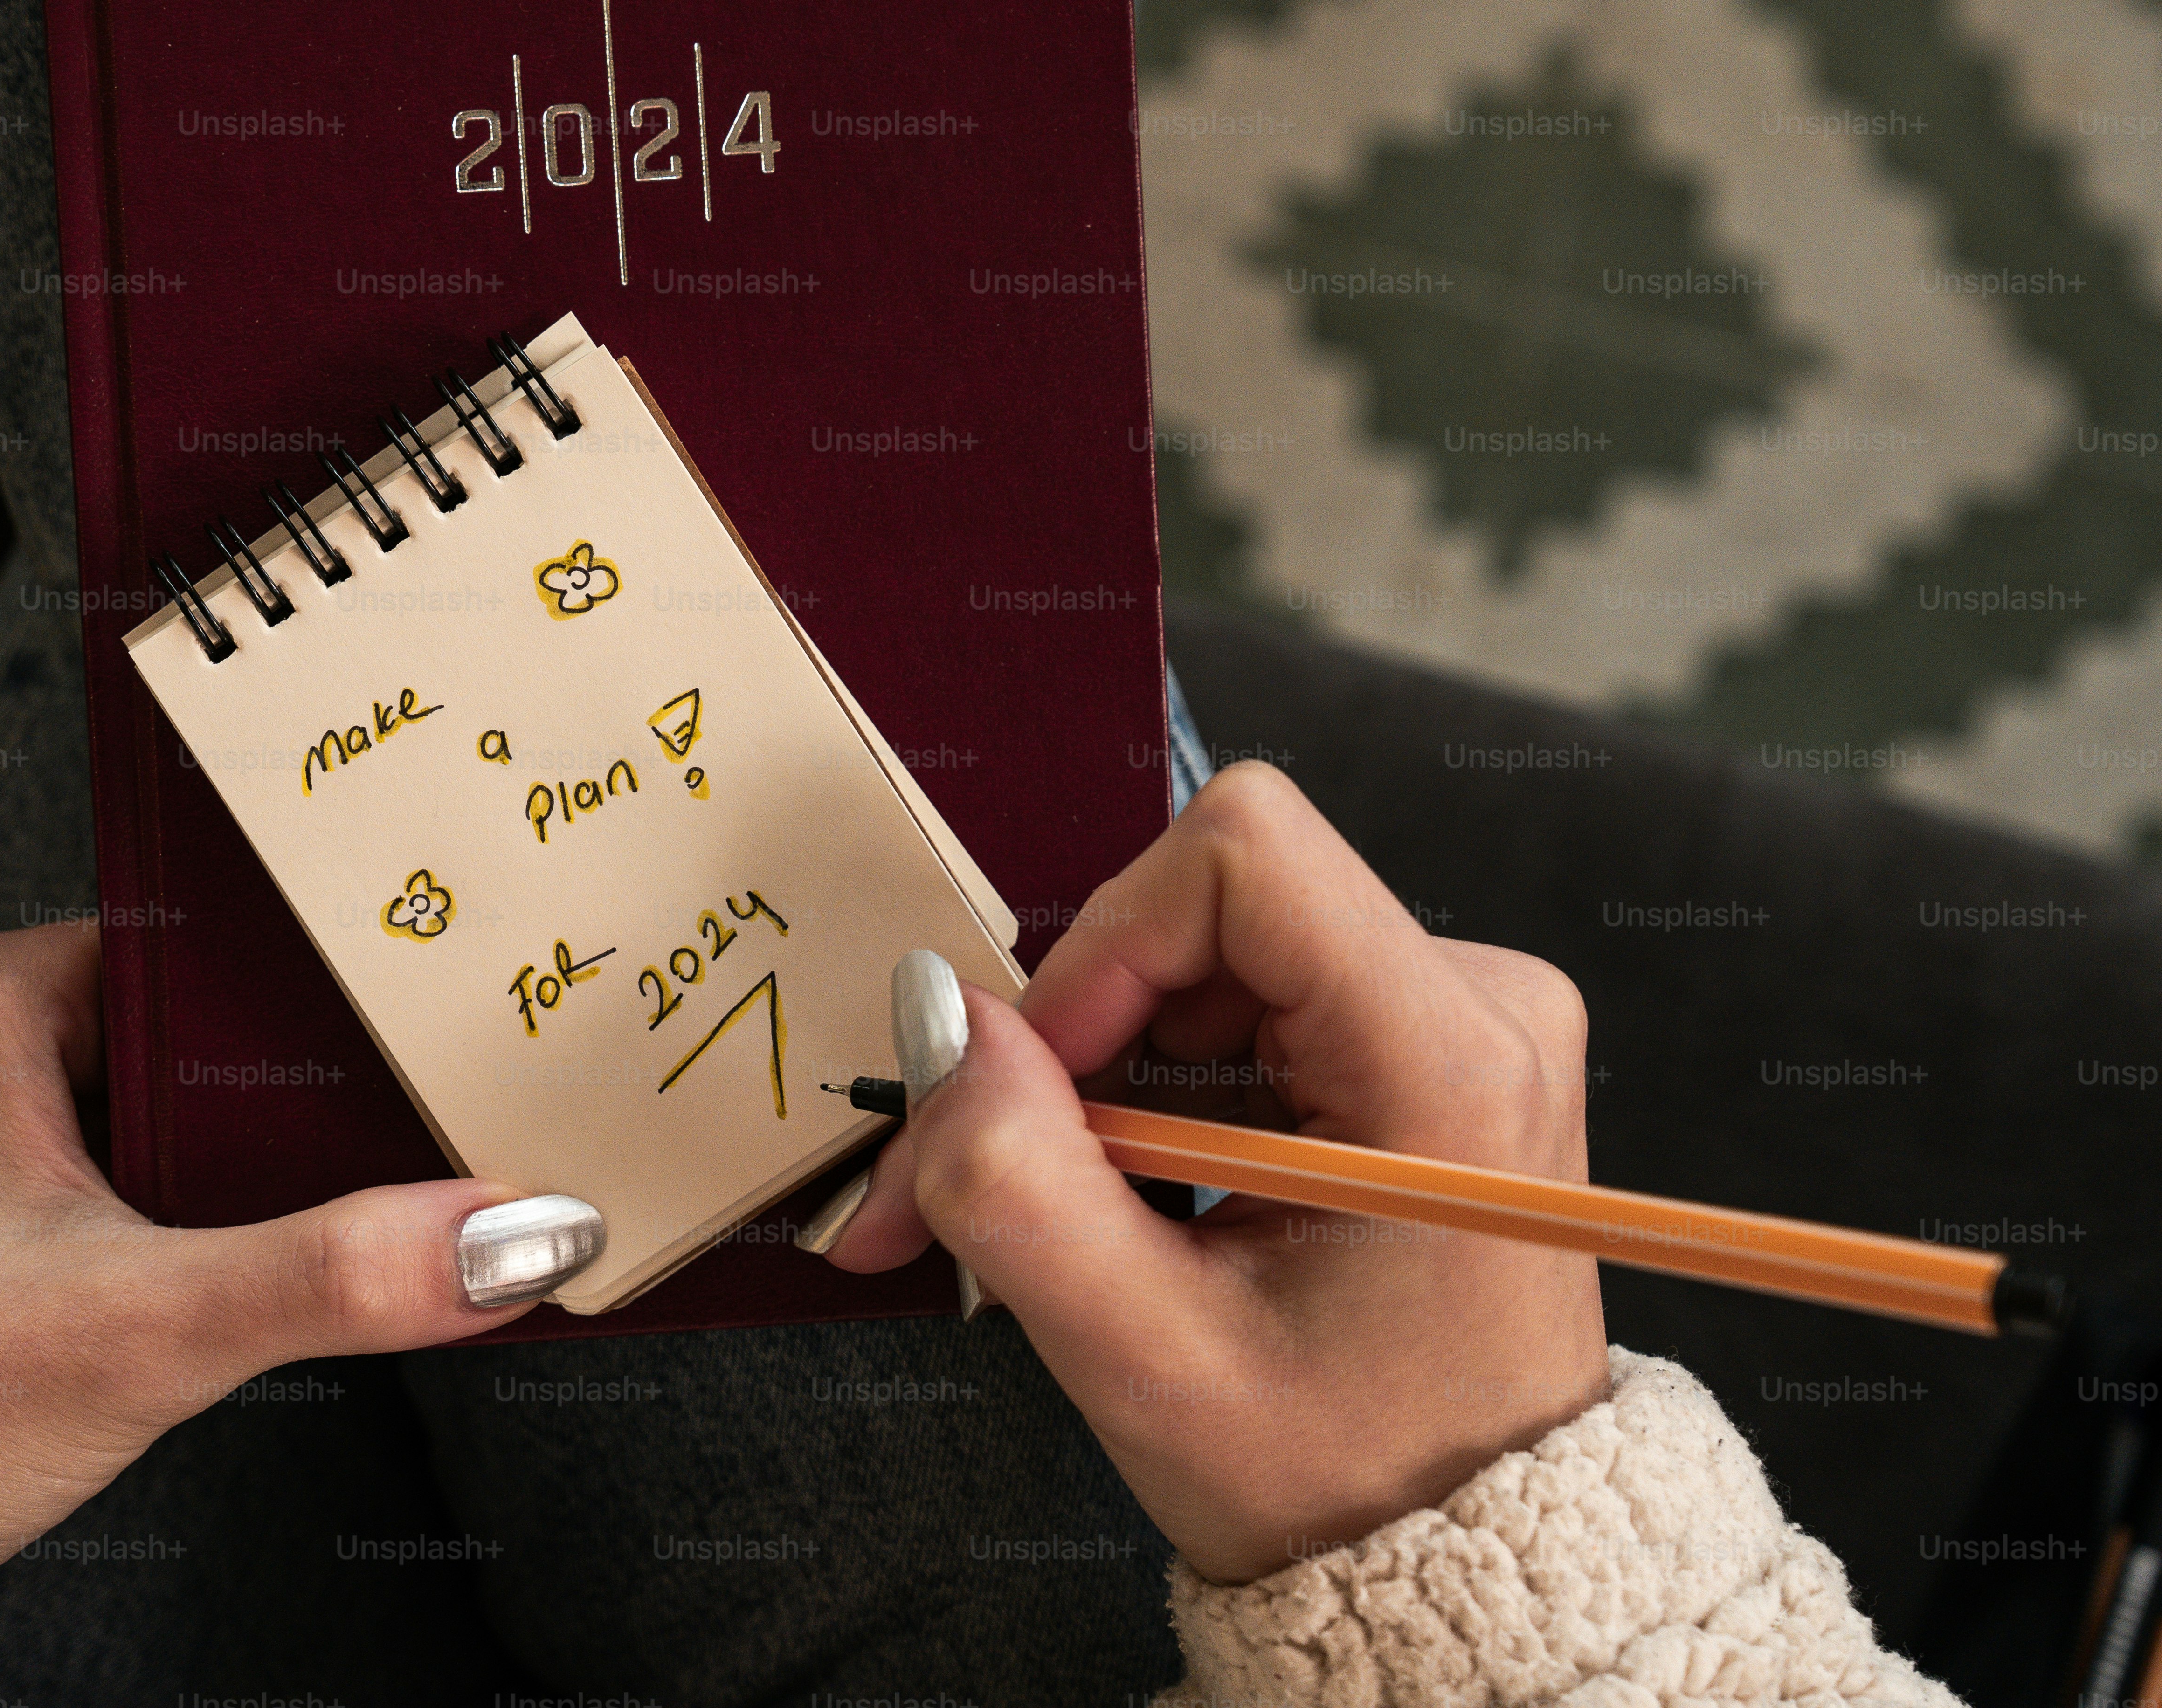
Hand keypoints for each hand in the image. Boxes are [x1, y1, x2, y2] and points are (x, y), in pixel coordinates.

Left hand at [0, 923, 601, 1665]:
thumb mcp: (142, 1326)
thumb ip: (337, 1274)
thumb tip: (521, 1233)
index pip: (215, 939)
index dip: (337, 974)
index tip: (450, 993)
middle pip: (219, 1038)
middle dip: (329, 1085)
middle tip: (465, 1096)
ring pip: (198, 1129)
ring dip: (286, 1172)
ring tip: (407, 1181)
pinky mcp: (14, 1247)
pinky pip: (164, 1204)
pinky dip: (237, 1234)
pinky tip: (311, 1268)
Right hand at [818, 763, 1608, 1582]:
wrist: (1461, 1559)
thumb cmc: (1342, 1478)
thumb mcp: (1144, 1357)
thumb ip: (1015, 1180)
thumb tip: (936, 1016)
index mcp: (1449, 1062)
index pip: (1241, 857)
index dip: (1102, 947)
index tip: (1037, 1083)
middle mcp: (1480, 1006)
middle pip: (1207, 910)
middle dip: (1071, 1037)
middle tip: (981, 1176)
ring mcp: (1458, 1021)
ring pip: (1205, 961)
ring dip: (1099, 1081)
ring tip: (1053, 1215)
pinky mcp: (1420, 1048)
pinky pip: (1242, 1008)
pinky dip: (1152, 1098)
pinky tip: (1125, 1202)